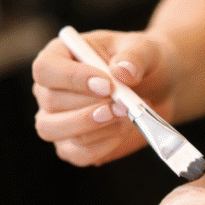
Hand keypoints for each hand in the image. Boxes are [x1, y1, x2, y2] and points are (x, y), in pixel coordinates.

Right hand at [32, 29, 178, 166]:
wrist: (158, 90)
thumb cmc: (143, 63)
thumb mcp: (144, 50)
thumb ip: (134, 56)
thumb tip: (122, 71)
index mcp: (59, 55)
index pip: (46, 68)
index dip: (72, 78)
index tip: (107, 85)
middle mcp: (50, 89)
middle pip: (49, 101)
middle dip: (89, 107)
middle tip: (123, 105)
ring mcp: (57, 120)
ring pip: (54, 130)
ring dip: (93, 128)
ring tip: (125, 117)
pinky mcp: (73, 146)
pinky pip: (77, 154)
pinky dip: (102, 146)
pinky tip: (122, 132)